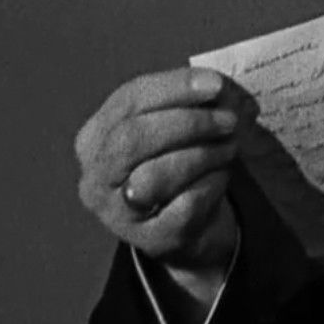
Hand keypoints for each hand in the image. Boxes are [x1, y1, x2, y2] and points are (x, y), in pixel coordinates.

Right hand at [74, 67, 250, 274]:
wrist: (187, 226)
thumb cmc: (177, 163)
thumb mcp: (175, 126)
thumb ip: (190, 102)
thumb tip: (220, 87)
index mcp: (94, 138)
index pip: (128, 101)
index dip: (173, 88)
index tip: (215, 85)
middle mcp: (95, 177)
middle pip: (133, 138)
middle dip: (188, 123)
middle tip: (228, 120)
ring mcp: (117, 213)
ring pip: (154, 176)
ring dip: (202, 155)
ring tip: (229, 147)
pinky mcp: (150, 239)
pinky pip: (184, 206)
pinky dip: (211, 185)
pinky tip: (221, 176)